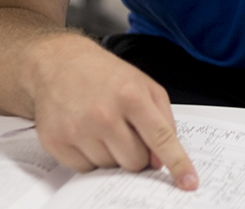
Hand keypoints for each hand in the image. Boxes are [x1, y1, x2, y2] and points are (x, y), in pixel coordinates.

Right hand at [26, 38, 198, 189]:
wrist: (56, 61)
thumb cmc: (102, 73)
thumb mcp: (143, 85)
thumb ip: (162, 120)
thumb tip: (160, 160)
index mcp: (130, 96)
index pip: (161, 138)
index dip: (178, 164)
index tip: (188, 182)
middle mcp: (103, 114)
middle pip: (135, 162)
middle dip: (135, 152)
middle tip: (124, 131)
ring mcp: (77, 129)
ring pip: (110, 168)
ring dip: (110, 153)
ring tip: (100, 126)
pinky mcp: (56, 141)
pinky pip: (85, 169)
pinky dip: (89, 157)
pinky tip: (84, 133)